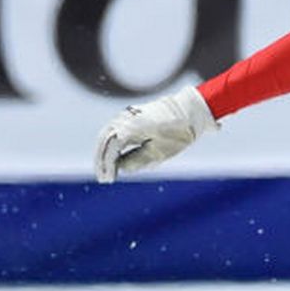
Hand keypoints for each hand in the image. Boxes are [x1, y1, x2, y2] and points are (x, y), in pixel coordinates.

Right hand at [93, 85, 218, 181]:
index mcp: (131, 127)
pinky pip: (114, 130)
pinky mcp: (130, 115)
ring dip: (104, 153)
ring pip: (107, 135)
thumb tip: (120, 167)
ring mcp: (126, 115)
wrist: (189, 110)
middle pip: (104, 141)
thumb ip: (137, 161)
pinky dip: (111, 144)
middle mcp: (125, 118)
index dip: (107, 165)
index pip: (110, 148)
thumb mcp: (159, 152)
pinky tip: (114, 157)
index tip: (108, 180)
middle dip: (101, 160)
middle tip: (103, 178)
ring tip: (106, 170)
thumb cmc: (177, 133)